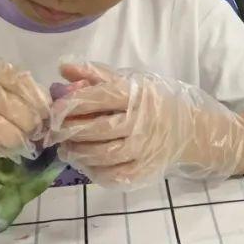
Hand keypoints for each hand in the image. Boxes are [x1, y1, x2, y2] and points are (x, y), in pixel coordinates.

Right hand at [0, 57, 49, 203]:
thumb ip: (19, 93)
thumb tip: (51, 112)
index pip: (25, 84)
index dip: (40, 105)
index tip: (45, 119)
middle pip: (18, 110)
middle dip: (30, 127)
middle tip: (30, 136)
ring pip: (3, 131)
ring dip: (14, 142)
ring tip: (13, 144)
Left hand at [48, 62, 243, 187]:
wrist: (188, 130)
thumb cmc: (152, 103)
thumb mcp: (129, 82)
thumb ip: (96, 74)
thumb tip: (63, 67)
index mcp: (136, 96)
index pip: (99, 98)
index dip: (72, 104)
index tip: (56, 108)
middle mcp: (141, 123)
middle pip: (98, 129)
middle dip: (70, 131)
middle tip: (55, 132)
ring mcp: (143, 150)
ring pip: (102, 156)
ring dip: (78, 153)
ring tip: (67, 149)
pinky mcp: (144, 171)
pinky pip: (113, 176)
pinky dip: (93, 171)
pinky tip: (86, 163)